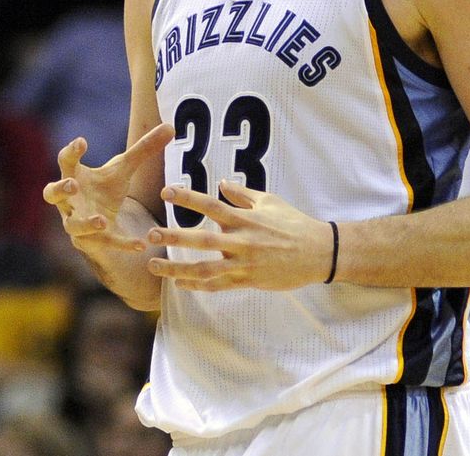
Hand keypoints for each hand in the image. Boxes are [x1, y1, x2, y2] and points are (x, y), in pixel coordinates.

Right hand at [42, 124, 173, 251]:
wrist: (104, 221)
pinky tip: (141, 243)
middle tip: (72, 185)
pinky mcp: (90, 241)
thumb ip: (144, 148)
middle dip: (60, 189)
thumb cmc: (105, 188)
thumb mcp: (124, 168)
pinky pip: (104, 243)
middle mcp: (69, 200)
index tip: (82, 141)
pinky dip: (122, 244)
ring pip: (73, 225)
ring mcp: (76, 221)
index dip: (71, 152)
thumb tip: (170, 126)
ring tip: (101, 221)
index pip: (66, 161)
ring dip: (85, 223)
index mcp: (74, 176)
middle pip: (51, 194)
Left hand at [145, 181, 333, 290]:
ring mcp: (244, 263)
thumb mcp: (270, 202)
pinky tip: (179, 285)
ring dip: (176, 269)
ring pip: (205, 269)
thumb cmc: (294, 224)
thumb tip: (222, 184)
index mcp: (245, 218)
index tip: (166, 192)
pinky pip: (218, 286)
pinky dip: (197, 286)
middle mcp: (242, 241)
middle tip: (150, 235)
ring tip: (153, 266)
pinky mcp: (248, 281)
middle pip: (202, 240)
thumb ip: (243, 195)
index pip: (211, 206)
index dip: (188, 198)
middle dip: (174, 237)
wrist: (318, 252)